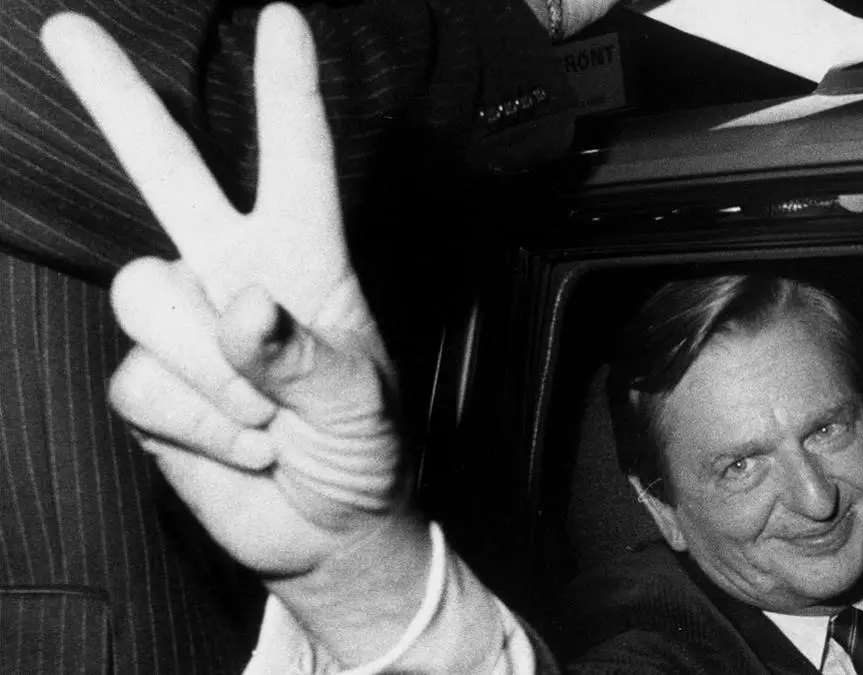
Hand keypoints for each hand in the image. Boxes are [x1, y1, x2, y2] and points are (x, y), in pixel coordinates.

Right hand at [42, 4, 427, 662]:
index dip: (287, 93)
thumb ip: (309, 358)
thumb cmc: (366, 452)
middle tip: (64, 29)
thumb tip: (240, 306)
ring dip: (216, 377)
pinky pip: (139, 379)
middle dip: (117, 103)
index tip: (284, 19)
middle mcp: (234, 275)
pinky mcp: (148, 383)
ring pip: (145, 296)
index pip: (297, 165)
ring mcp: (184, 327)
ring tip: (269, 420)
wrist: (329, 529)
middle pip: (166, 174)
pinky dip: (196, 424)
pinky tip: (237, 445)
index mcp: (306, 265)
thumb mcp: (364, 407)